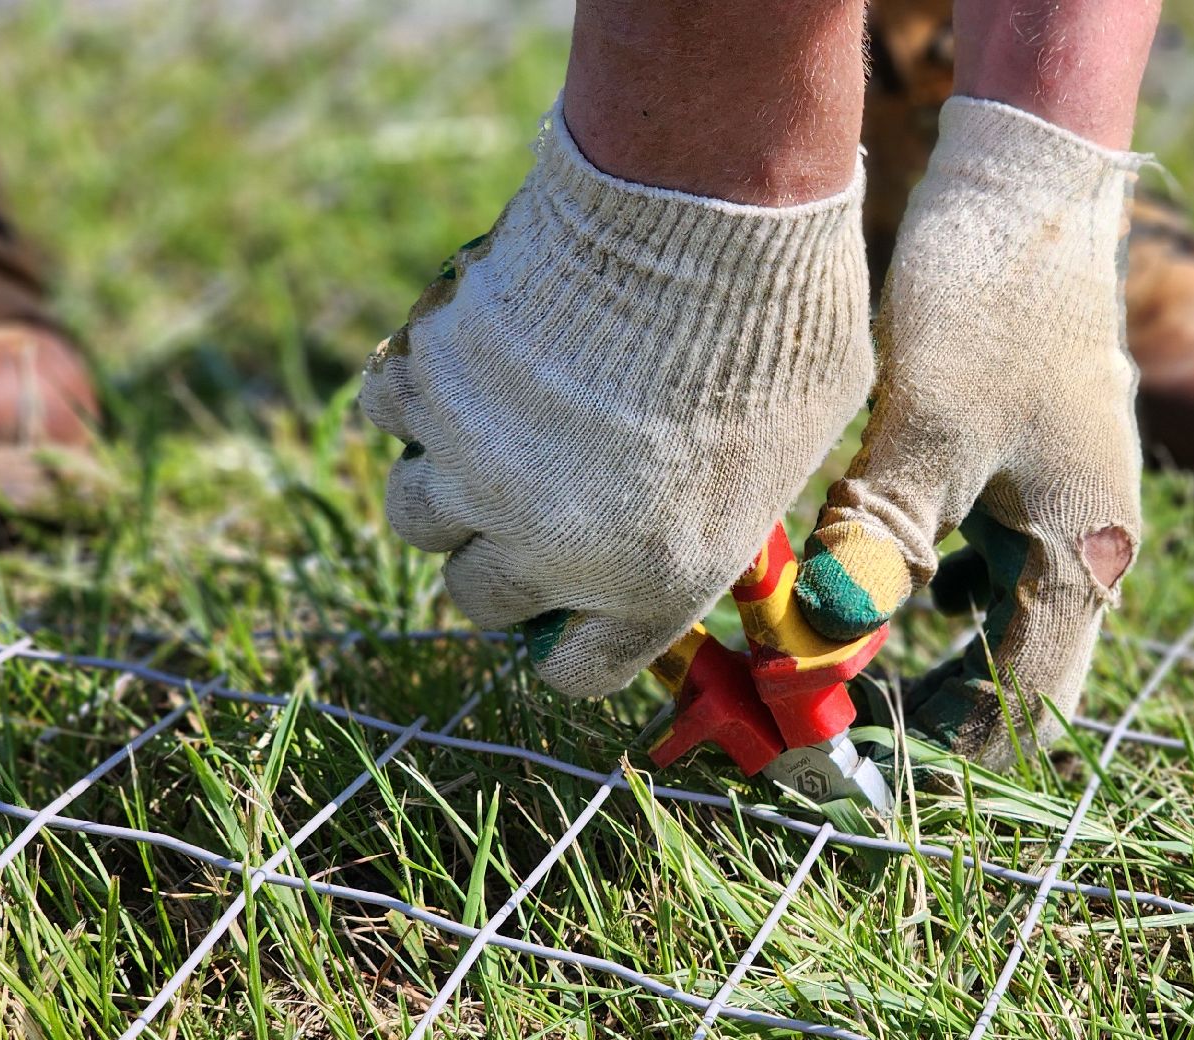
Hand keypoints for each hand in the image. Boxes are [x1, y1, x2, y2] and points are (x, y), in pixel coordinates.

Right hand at [359, 113, 872, 697]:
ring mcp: (480, 468)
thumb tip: (726, 504)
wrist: (708, 216)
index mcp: (657, 583)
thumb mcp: (804, 442)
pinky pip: (389, 412)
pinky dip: (416, 391)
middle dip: (502, 565)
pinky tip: (458, 364)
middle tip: (530, 510)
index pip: (580, 671)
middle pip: (481, 600)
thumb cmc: (786, 323)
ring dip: (445, 488)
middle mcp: (555, 547)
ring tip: (484, 441)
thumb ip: (746, 498)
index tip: (577, 611)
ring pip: (415, 518)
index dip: (577, 643)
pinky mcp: (433, 382)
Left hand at [795, 98, 1143, 768]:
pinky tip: (875, 564)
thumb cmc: (989, 305)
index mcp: (1085, 557)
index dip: (941, 750)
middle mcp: (1091, 551)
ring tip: (838, 645)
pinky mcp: (1035, 476)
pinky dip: (930, 589)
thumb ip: (880, 548)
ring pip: (1001, 625)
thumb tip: (821, 646)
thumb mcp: (926, 433)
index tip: (849, 748)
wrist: (1027, 192)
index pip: (1025, 710)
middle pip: (1018, 678)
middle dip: (928, 707)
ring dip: (925, 650)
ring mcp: (1068, 513)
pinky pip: (990, 569)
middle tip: (829, 708)